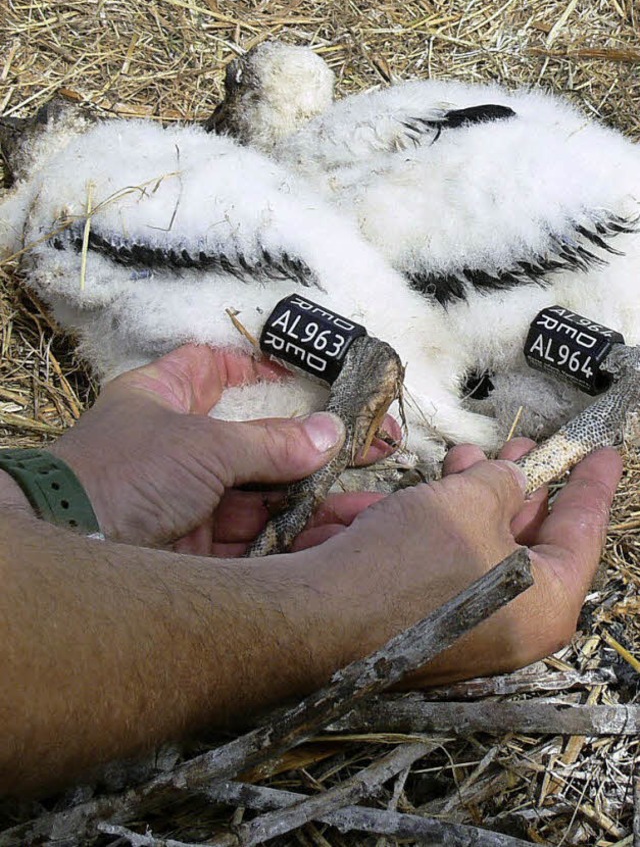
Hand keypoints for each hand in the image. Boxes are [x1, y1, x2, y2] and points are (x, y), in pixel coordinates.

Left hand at [48, 344, 397, 547]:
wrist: (72, 550)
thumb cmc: (122, 474)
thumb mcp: (202, 445)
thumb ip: (270, 443)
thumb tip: (330, 434)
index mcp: (162, 399)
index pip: (209, 369)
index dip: (255, 368)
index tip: (306, 373)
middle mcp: (175, 447)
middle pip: (256, 440)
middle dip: (312, 446)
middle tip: (371, 444)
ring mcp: (185, 499)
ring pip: (262, 495)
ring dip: (315, 498)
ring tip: (372, 499)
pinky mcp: (195, 549)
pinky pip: (256, 540)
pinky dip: (296, 538)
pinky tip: (340, 534)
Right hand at [306, 438, 620, 681]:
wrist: (319, 617)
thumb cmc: (407, 565)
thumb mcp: (469, 500)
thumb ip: (502, 481)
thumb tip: (508, 478)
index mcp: (546, 604)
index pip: (583, 531)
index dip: (593, 484)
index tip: (605, 455)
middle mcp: (512, 626)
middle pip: (528, 539)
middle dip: (519, 484)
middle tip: (523, 445)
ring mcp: (466, 628)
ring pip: (477, 545)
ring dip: (467, 497)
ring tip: (462, 458)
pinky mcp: (422, 622)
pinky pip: (436, 563)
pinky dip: (426, 525)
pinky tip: (414, 493)